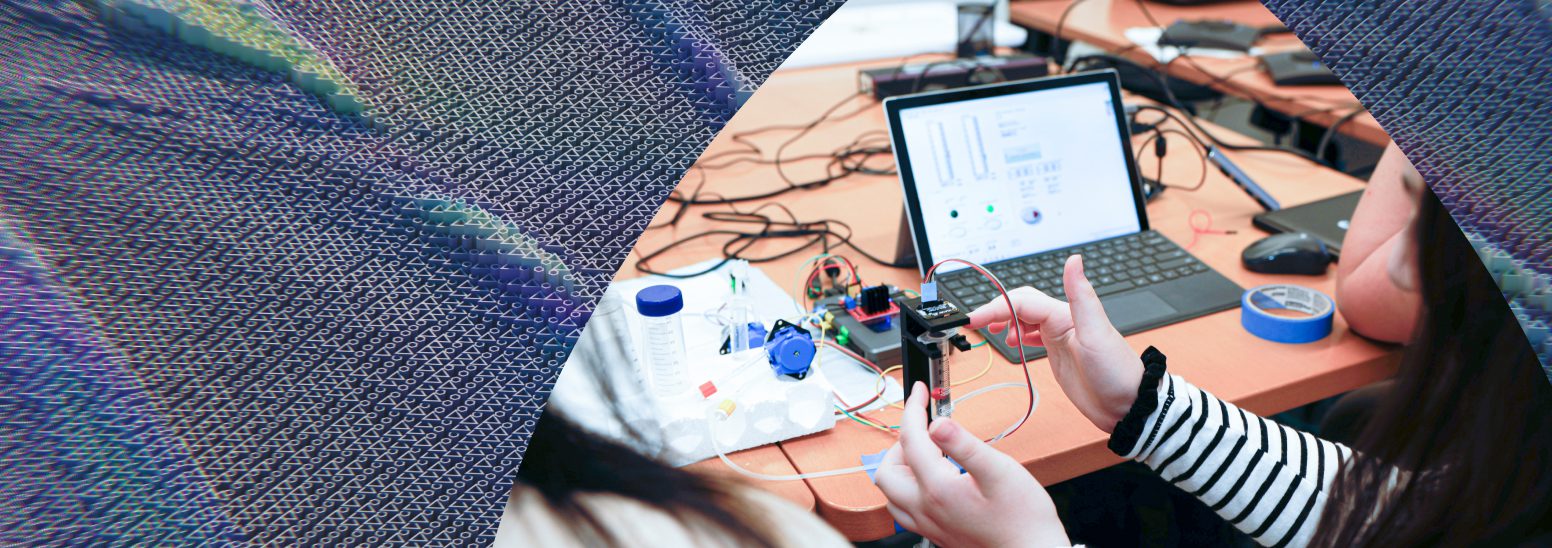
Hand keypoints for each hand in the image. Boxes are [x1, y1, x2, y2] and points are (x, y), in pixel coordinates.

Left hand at [875, 382, 1068, 547]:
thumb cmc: (1023, 517)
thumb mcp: (1000, 471)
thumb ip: (965, 445)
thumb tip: (938, 423)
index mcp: (938, 489)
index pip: (911, 440)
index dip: (913, 409)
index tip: (920, 392)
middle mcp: (926, 509)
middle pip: (888, 470)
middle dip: (901, 442)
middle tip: (924, 428)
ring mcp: (929, 524)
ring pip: (892, 494)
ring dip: (901, 467)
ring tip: (926, 452)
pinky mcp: (937, 533)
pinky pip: (906, 509)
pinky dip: (908, 488)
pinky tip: (931, 480)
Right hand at [967, 255, 1143, 432]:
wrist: (1128, 405)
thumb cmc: (1117, 372)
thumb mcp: (1097, 333)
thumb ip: (1082, 295)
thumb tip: (1074, 260)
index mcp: (1065, 314)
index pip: (1021, 303)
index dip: (995, 308)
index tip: (974, 320)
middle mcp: (1061, 321)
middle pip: (1020, 305)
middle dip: (995, 311)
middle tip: (975, 325)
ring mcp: (1058, 336)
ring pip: (1024, 318)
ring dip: (1005, 320)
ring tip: (991, 331)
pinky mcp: (1057, 353)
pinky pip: (1031, 335)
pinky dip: (1017, 334)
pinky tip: (1014, 341)